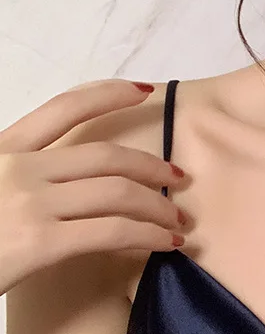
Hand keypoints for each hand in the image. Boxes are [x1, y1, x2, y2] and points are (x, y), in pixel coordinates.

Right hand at [0, 79, 186, 295]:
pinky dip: (150, 235)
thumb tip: (68, 183)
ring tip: (178, 220)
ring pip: (118, 192)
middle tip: (178, 179)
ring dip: (159, 206)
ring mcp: (29, 202)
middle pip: (107, 156)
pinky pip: (114, 232)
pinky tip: (168, 243)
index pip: (63, 107)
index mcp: (1, 149)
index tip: (145, 90)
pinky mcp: (39, 241)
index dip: (109, 94)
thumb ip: (21, 174)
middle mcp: (18, 167)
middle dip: (152, 166)